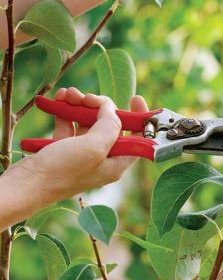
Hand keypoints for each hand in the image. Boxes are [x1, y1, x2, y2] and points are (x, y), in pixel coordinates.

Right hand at [14, 88, 148, 205]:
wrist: (26, 184)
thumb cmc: (61, 172)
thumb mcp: (93, 147)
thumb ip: (109, 126)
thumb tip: (110, 109)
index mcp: (116, 163)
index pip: (137, 138)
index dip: (139, 118)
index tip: (135, 98)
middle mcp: (102, 158)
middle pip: (110, 124)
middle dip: (100, 106)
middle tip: (88, 98)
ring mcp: (82, 153)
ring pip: (88, 121)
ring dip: (80, 104)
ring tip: (68, 94)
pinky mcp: (64, 147)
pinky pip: (70, 124)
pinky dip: (66, 111)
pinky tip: (59, 100)